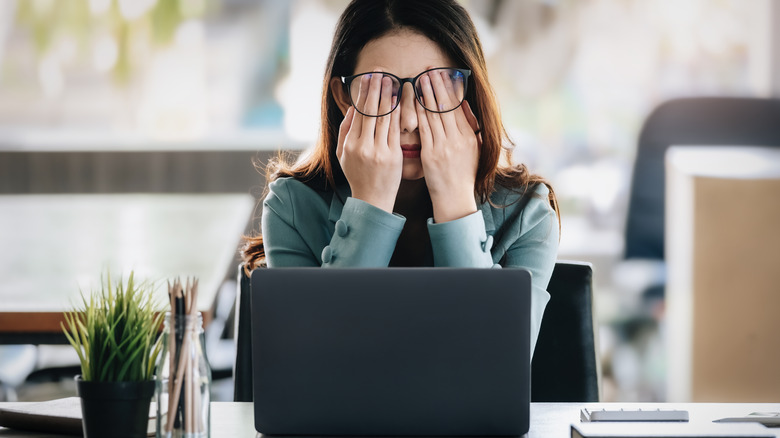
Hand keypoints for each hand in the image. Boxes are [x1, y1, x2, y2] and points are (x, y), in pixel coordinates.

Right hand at [336, 72, 401, 212]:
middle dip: (376, 89)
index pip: (358, 113)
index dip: (364, 93)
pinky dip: (397, 114)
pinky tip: (400, 101)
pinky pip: (395, 130)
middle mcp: (362, 146)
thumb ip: (345, 130)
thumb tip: (352, 109)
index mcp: (349, 144)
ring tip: (391, 80)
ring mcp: (378, 151)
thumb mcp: (342, 154)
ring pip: (383, 118)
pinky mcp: (393, 156)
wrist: (372, 199)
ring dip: (388, 96)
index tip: (369, 77)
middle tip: (380, 71)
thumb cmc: (358, 175)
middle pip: (370, 111)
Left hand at [416, 69, 481, 221]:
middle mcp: (458, 139)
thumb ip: (470, 126)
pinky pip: (424, 129)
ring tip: (421, 78)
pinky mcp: (432, 154)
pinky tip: (413, 101)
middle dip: (437, 85)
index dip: (450, 88)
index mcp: (469, 136)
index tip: (443, 73)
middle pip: (446, 106)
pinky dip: (419, 113)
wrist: (456, 199)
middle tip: (430, 68)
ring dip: (427, 94)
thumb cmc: (463, 175)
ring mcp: (445, 146)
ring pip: (435, 114)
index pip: (458, 106)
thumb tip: (465, 105)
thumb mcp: (474, 149)